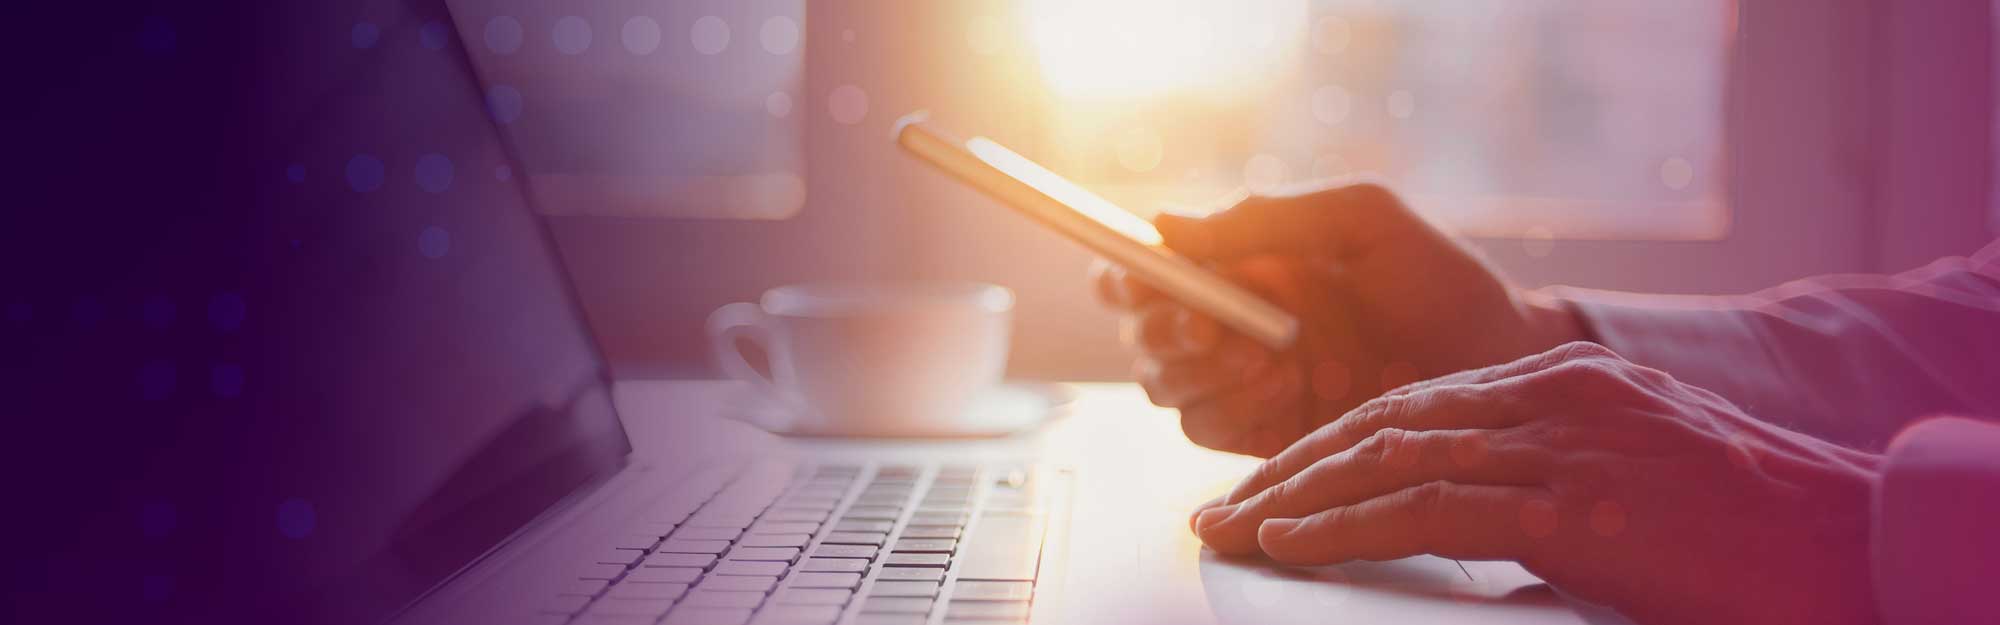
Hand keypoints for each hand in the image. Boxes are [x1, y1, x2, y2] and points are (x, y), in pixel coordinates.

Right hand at [1093, 182, 1583, 456]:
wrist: (1500, 366)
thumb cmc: (1438, 281)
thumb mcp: (1360, 221)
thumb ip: (1265, 218)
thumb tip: (1164, 225)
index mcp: (1239, 263)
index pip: (1145, 267)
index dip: (1126, 274)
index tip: (1151, 278)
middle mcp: (1228, 323)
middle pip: (1141, 334)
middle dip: (1164, 332)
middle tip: (1212, 330)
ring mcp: (1243, 384)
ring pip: (1165, 387)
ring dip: (1201, 373)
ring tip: (1271, 358)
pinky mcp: (1264, 438)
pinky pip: (1206, 430)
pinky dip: (1230, 409)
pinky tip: (1285, 391)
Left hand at [1190, 342, 1883, 624]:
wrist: (1839, 537)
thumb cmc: (1742, 527)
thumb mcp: (1626, 486)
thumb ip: (1542, 494)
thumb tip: (1468, 538)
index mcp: (1561, 382)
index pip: (1413, 406)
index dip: (1328, 445)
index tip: (1267, 481)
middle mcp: (1549, 395)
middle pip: (1383, 423)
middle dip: (1290, 469)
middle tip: (1219, 510)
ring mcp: (1560, 444)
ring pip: (1389, 459)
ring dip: (1295, 498)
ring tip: (1229, 531)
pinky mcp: (1574, 506)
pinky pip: (1430, 509)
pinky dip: (1348, 525)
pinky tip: (1293, 542)